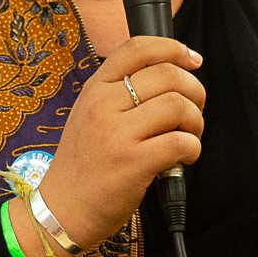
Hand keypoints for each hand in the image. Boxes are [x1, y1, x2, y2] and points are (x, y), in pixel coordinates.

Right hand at [37, 36, 204, 247]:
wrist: (62, 208)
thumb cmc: (83, 164)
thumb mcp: (89, 114)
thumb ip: (120, 93)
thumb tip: (171, 77)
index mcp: (95, 88)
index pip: (137, 48)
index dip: (173, 48)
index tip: (191, 59)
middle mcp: (105, 105)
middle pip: (168, 75)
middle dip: (194, 91)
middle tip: (194, 110)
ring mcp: (118, 134)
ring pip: (178, 106)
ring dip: (195, 121)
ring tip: (188, 135)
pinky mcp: (134, 163)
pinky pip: (181, 142)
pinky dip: (193, 148)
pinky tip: (184, 157)